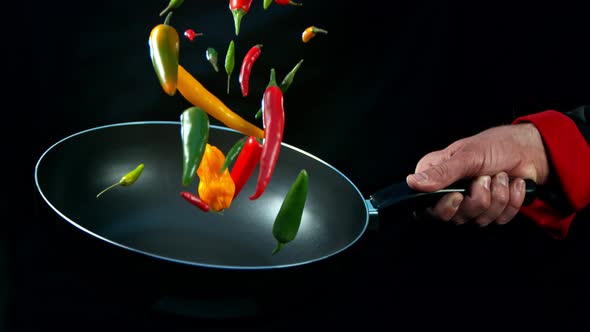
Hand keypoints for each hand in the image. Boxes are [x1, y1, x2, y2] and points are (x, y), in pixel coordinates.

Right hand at [407, 123, 549, 225]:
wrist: (527, 150)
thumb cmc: (494, 146)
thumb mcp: (466, 156)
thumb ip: (441, 172)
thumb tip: (413, 182)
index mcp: (436, 178)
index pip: (427, 209)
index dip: (444, 208)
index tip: (457, 196)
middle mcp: (450, 194)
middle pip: (457, 217)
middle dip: (479, 197)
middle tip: (484, 177)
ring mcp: (471, 206)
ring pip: (480, 220)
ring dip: (498, 196)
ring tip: (500, 176)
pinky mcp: (491, 213)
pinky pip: (500, 219)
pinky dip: (511, 200)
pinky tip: (511, 185)